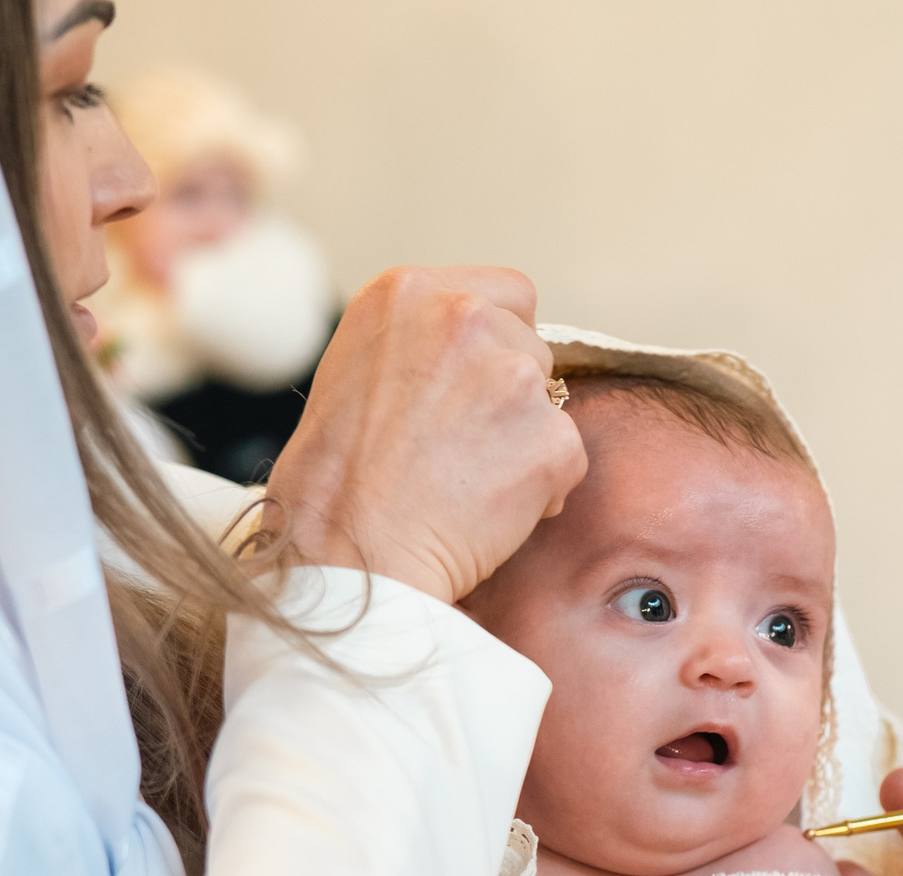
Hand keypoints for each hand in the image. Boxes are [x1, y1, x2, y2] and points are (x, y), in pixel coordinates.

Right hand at [263, 267, 586, 603]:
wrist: (346, 556)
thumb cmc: (335, 483)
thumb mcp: (355, 370)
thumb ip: (419, 342)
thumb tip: (477, 352)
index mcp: (409, 291)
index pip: (507, 295)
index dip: (495, 348)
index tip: (465, 393)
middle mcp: (463, 316)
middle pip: (532, 347)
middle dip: (508, 397)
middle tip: (456, 450)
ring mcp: (511, 375)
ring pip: (551, 404)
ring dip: (524, 442)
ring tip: (464, 483)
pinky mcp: (549, 436)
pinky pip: (567, 460)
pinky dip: (541, 491)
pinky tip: (486, 513)